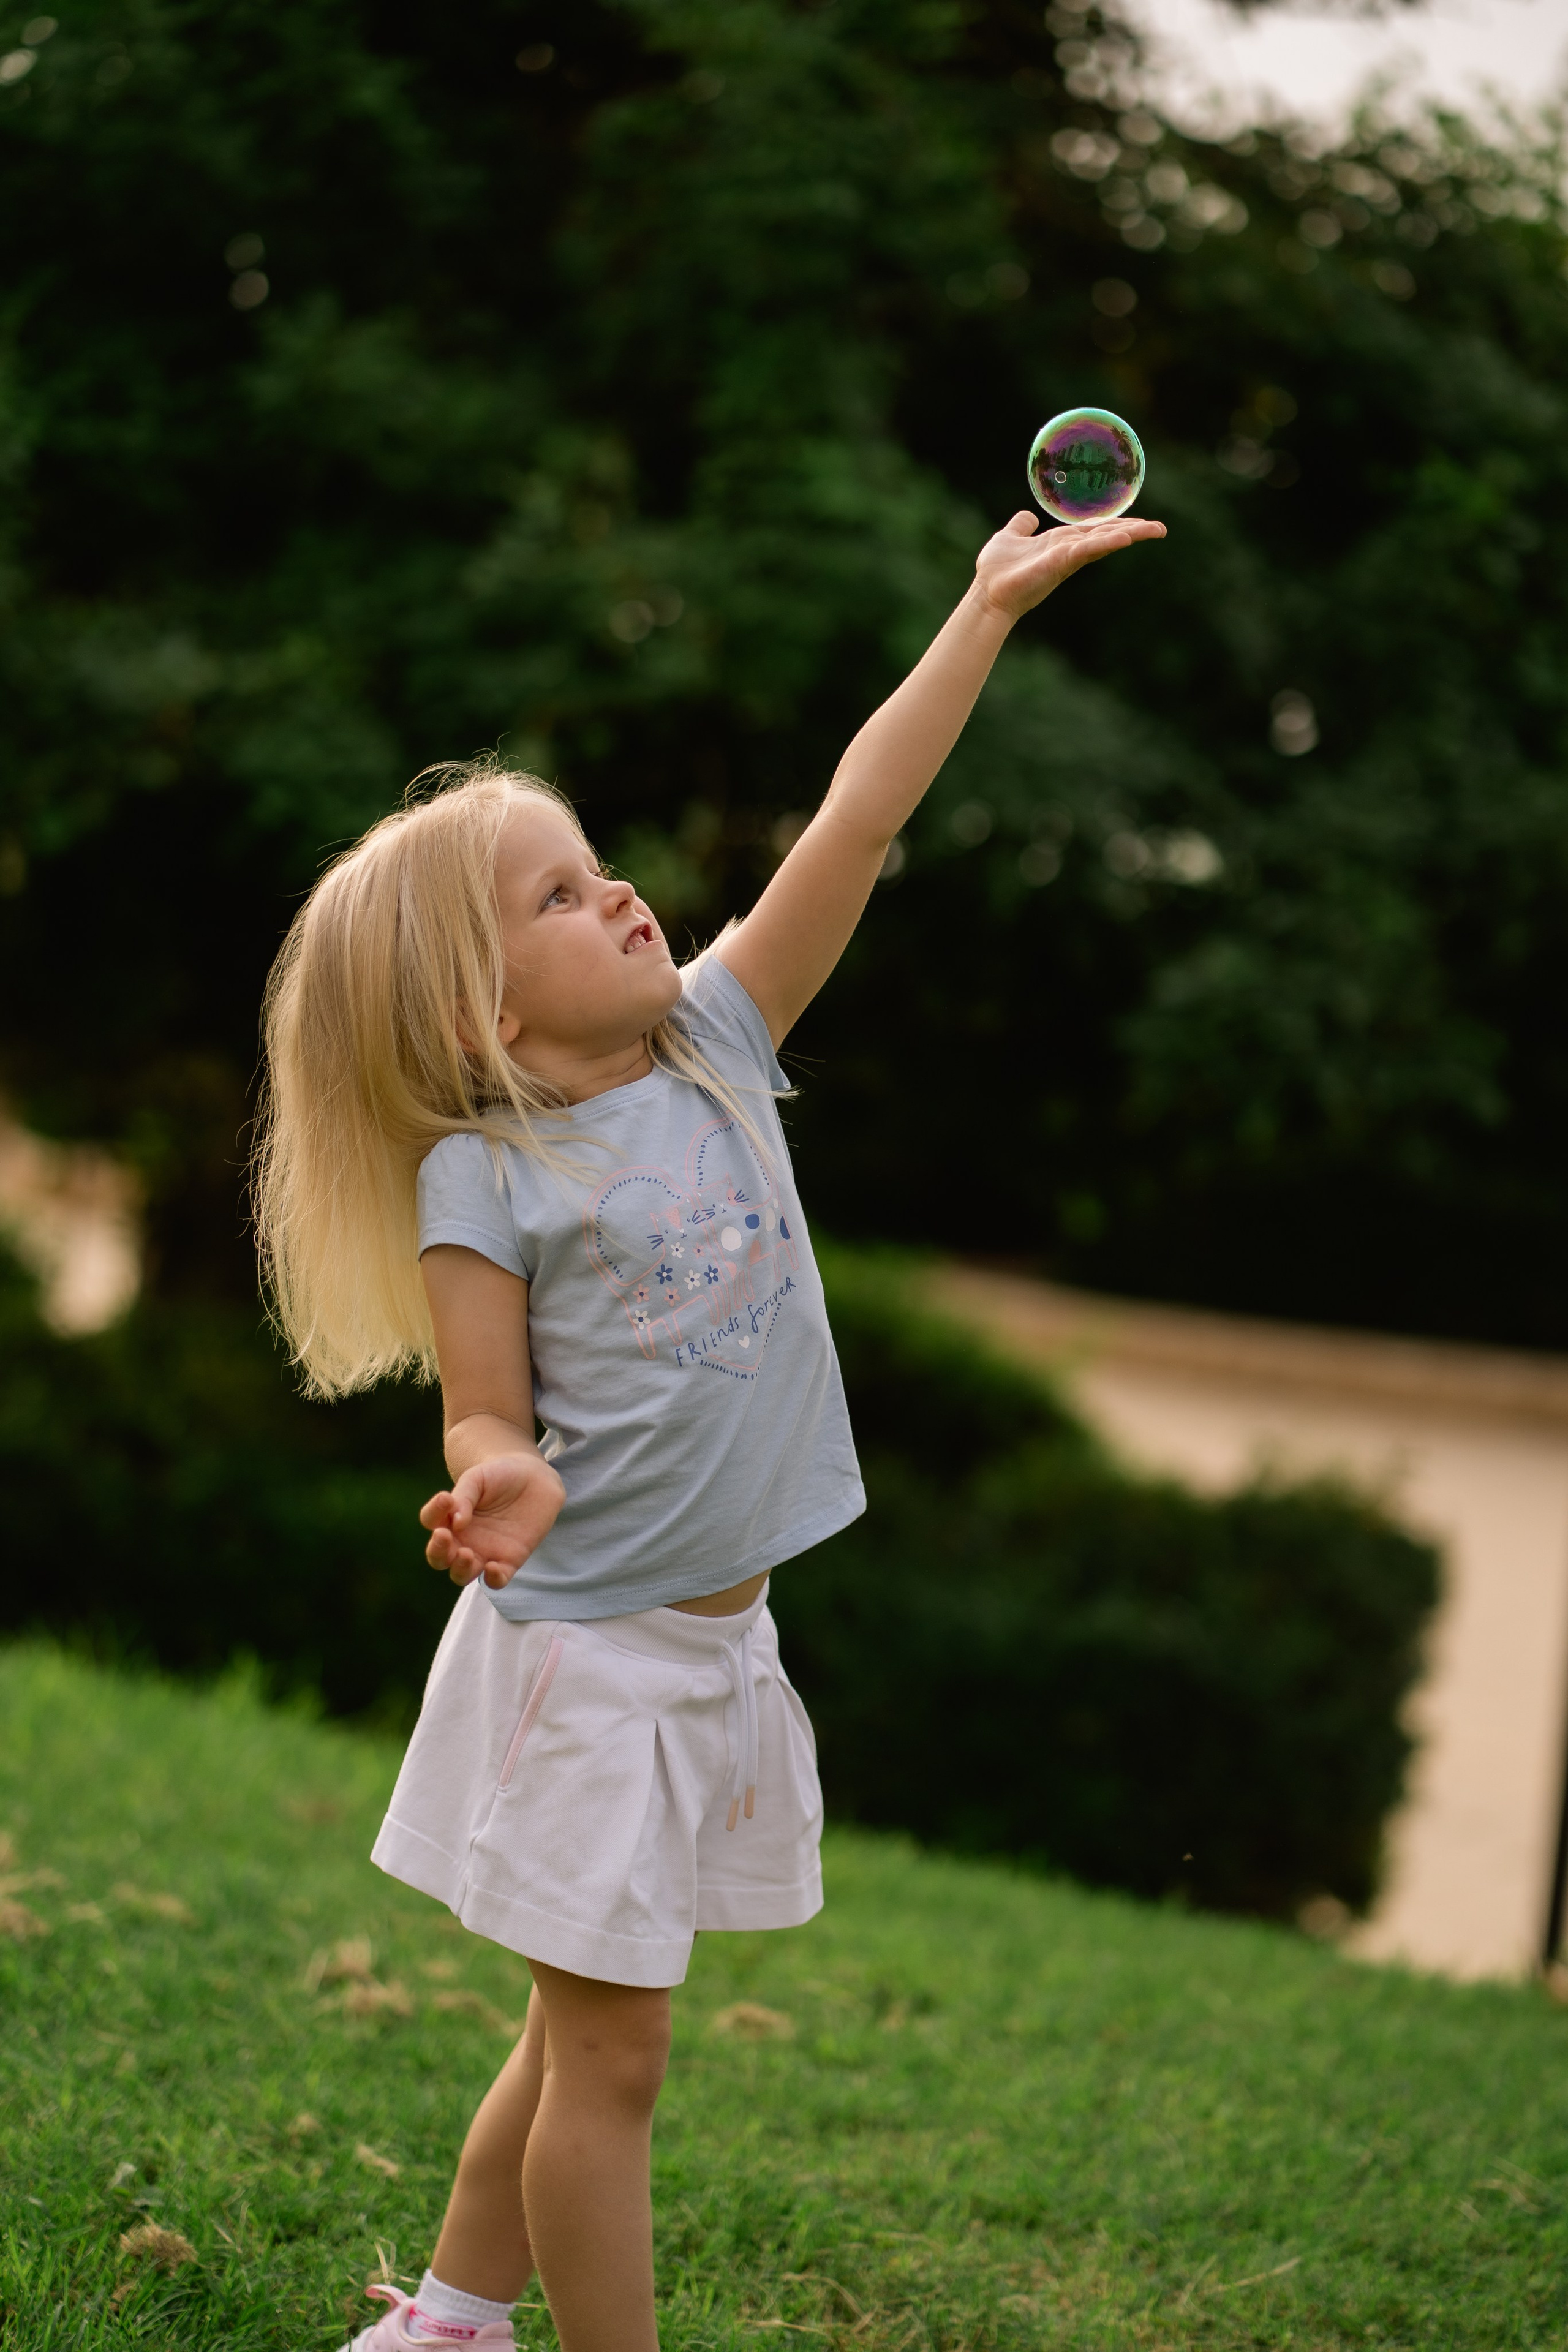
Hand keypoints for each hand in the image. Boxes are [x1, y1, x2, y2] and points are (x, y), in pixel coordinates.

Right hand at [419, 1451, 565, 1588]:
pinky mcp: (508, 1561)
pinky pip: (496, 1581)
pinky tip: (493, 1567)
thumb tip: (456, 1523)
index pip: (431, 1521)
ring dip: (460, 1569)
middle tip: (444, 1536)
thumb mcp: (478, 1478)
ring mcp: (484, 1552)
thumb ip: (463, 1497)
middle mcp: (462, 1539)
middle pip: (439, 1557)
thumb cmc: (499, 1476)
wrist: (533, 1478)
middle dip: (437, 1551)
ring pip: (461, 1574)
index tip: (445, 1498)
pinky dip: (493, 1580)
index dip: (433, 1512)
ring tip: (466, 1553)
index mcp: (450, 1517)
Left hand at [974, 508, 1165, 621]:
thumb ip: (1021, 526)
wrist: (987, 593)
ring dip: (1130, 534)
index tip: (1138, 521)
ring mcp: (1067, 557)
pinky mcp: (1061, 562)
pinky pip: (1088, 549)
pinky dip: (1107, 542)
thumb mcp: (1009, 537)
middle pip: (1107, 536)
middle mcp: (1069, 550)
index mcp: (1061, 542)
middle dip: (1134, 531)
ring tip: (1156, 530)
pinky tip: (1126, 536)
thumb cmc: (996, 570)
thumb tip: (1028, 516)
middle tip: (1161, 528)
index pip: (1095, 530)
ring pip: (1104, 541)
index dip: (1116, 524)